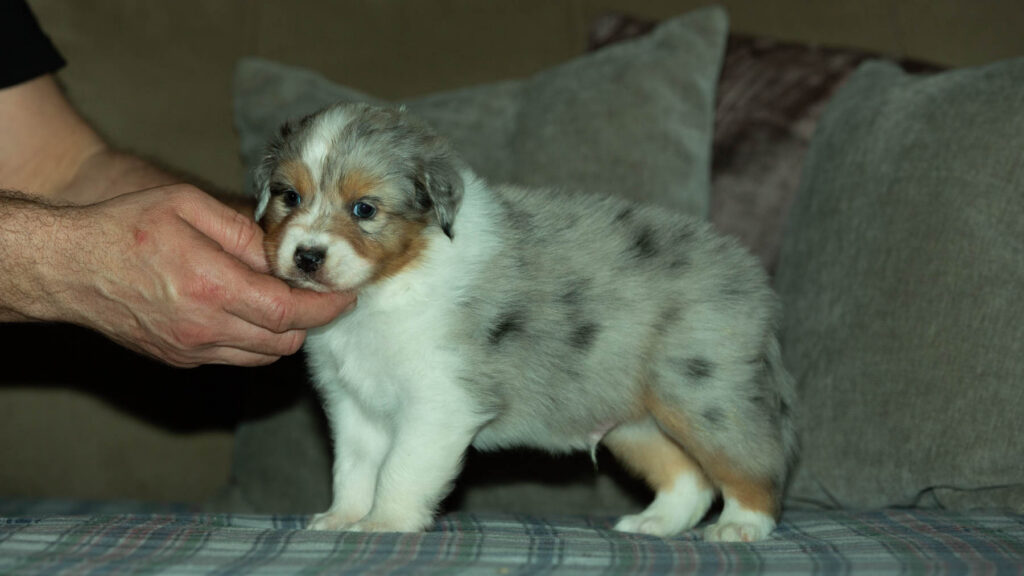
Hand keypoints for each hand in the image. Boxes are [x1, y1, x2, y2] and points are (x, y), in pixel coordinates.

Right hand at [48, 184, 354, 366]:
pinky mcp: (179, 360)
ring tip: (278, 298)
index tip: (346, 295)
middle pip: (285, 341)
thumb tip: (282, 253)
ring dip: (283, 332)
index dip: (327, 307)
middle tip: (314, 291)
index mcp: (211, 287)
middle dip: (310, 319)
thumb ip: (243, 231)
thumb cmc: (124, 228)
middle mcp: (204, 328)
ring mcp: (191, 350)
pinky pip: (236, 358)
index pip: (290, 312)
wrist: (67, 267)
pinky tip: (244, 310)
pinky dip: (253, 340)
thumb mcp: (187, 206)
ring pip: (264, 356)